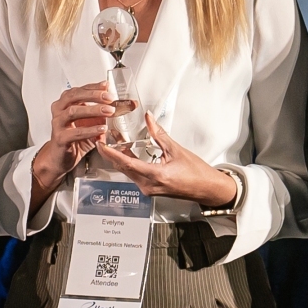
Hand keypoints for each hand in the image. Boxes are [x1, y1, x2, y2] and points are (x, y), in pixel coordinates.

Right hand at [29, 83, 113, 208]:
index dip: (93, 87)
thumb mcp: (92, 122)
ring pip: (73, 111)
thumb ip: (104, 112)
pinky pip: (75, 132)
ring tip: (109, 111)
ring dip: (93, 110)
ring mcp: (58, 124)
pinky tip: (101, 130)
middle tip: (109, 98)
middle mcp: (59, 110)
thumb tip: (125, 104)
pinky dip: (89, 130)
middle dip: (93, 95)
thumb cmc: (75, 137)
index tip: (106, 86)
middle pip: (74, 96)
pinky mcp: (60, 138)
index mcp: (65, 102)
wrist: (61, 157)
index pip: (79, 90)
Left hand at [93, 112, 237, 206]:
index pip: (126, 163)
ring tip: (111, 143)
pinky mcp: (150, 189)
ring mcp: (148, 189)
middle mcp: (148, 186)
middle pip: (123, 168)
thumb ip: (158, 133)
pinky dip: (128, 163)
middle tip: (102, 139)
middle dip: (110, 153)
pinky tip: (126, 153)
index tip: (101, 143)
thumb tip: (149, 118)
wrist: (206, 188)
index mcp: (155, 176)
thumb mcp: (176, 149)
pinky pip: (134, 175)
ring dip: (119, 158)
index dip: (111, 153)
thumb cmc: (196, 173)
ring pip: (127, 172)